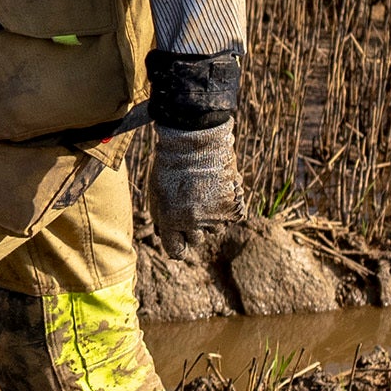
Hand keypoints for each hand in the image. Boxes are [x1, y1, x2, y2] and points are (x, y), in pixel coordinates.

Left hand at [145, 121, 238, 258]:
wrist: (195, 140)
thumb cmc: (172, 163)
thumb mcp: (157, 192)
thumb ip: (161, 216)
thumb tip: (163, 234)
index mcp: (169, 220)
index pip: (176, 250)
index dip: (178, 247)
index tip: (182, 242)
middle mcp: (192, 222)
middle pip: (197, 240)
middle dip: (194, 228)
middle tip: (194, 205)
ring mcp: (214, 216)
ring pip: (215, 230)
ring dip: (212, 218)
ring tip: (206, 194)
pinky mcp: (232, 207)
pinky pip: (231, 218)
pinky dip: (227, 207)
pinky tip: (219, 190)